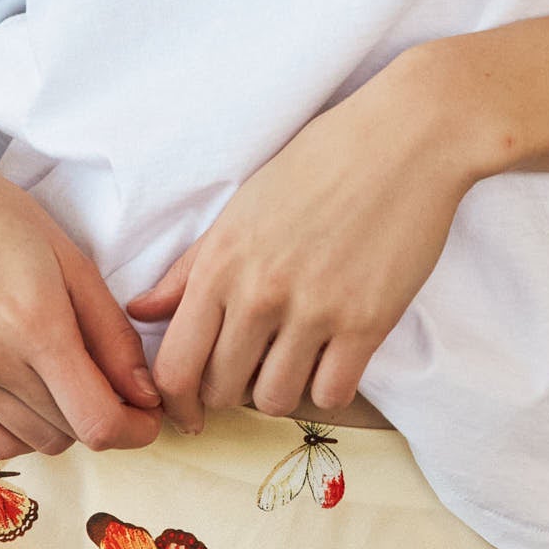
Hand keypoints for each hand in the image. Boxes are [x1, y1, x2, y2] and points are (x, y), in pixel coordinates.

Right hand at [0, 122, 164, 459]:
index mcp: (35, 323)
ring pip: (33, 441)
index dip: (135, 430)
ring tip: (66, 379)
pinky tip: (28, 392)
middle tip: (111, 385)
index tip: (147, 415)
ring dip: (63, 423)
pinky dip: (21, 428)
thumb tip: (146, 396)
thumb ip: (113, 336)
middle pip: (69, 432)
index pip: (97, 421)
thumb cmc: (2, 220)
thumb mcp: (73, 262)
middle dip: (104, 417)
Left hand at [126, 53, 476, 431]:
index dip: (176, 402)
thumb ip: (189, 267)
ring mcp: (314, 310)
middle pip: (221, 391)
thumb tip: (142, 310)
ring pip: (275, 401)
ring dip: (281, 391)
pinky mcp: (367, 323)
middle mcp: (259, 292)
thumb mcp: (241, 207)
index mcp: (221, 262)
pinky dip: (329, 386)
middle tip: (251, 370)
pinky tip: (333, 358)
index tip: (189, 408)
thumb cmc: (320, 163)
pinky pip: (332, 394)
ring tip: (294, 362)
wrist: (405, 139)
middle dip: (230, 392)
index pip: (174, 367)